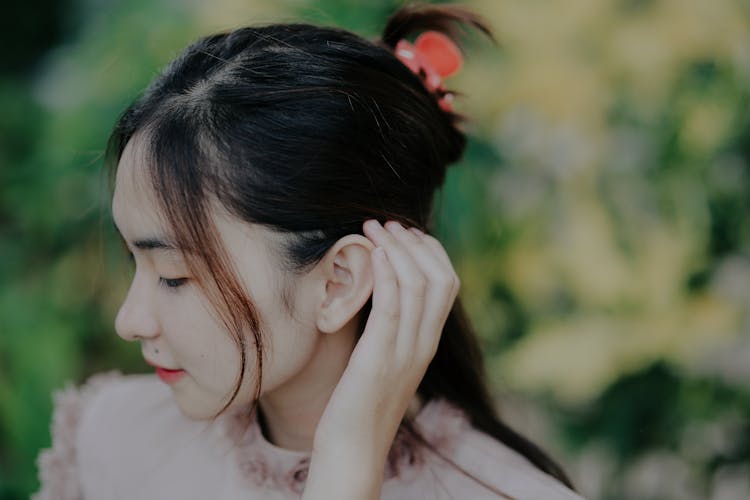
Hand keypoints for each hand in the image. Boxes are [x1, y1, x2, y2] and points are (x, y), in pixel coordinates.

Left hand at [302, 220, 459, 499]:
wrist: (352, 448)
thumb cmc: (359, 402)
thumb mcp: (384, 359)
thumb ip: (391, 329)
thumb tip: (380, 294)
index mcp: (427, 343)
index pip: (447, 284)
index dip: (430, 251)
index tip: (403, 232)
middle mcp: (424, 344)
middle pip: (439, 278)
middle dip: (414, 242)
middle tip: (387, 223)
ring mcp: (406, 352)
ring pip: (418, 284)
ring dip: (397, 248)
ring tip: (374, 228)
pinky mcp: (380, 358)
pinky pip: (393, 306)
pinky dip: (387, 273)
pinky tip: (374, 253)